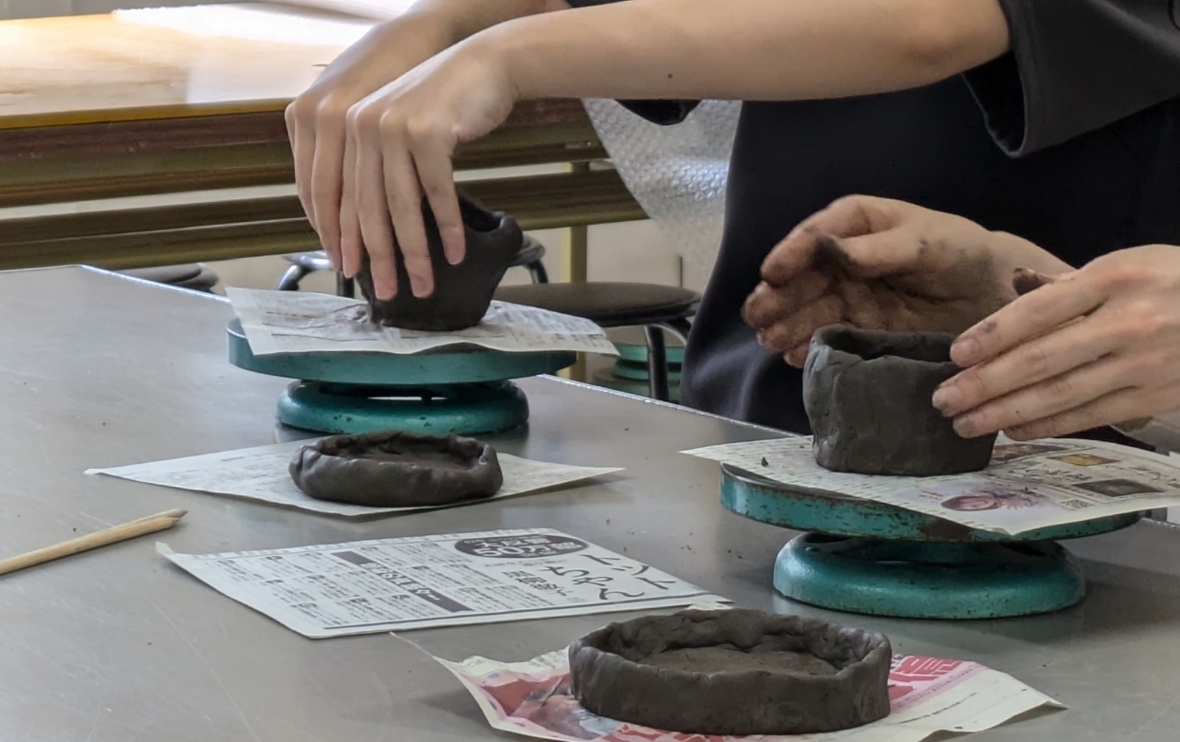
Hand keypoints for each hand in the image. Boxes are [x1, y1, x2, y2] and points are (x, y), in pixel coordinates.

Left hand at [286, 13, 454, 270]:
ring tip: (424, 283)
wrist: (485, 65)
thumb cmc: (446, 104)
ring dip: (415, 252)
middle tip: (388, 291)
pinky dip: (448, 227)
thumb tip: (376, 225)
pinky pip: (437, 193)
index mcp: (349, 128)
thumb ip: (382, 164)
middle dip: (379, 257)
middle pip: (368, 207)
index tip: (352, 272)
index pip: (340, 195)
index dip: (345, 239)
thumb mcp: (402, 131)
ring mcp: (394, 128)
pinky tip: (455, 253)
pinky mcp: (428, 132)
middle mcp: (364, 127)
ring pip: (402, 206)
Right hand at [742, 196, 1065, 366]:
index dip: (790, 253)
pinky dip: (807, 346)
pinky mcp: (859, 327)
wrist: (995, 295)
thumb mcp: (927, 243)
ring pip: (807, 308)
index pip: (815, 236)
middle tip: (758, 316)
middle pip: (801, 276)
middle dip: (777, 296)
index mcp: (857, 223)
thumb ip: (880, 248)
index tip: (771, 272)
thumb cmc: (963, 253)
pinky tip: (794, 356)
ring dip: (785, 324)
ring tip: (770, 341)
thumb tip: (832, 250)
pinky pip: (826, 335)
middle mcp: (844, 258)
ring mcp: (849, 295)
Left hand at [933, 245, 1179, 439]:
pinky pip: (1089, 415)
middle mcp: (1127, 323)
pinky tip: (1012, 431)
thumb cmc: (1175, 281)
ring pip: (1060, 395)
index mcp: (1114, 279)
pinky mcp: (1154, 398)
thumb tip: (1016, 285)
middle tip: (943, 399)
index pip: (1038, 311)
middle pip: (1041, 360)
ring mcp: (1143, 365)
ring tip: (964, 423)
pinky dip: (1047, 426)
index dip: (992, 335)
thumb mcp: (1128, 264)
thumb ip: (1069, 284)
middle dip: (984, 384)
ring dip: (1005, 413)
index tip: (955, 354)